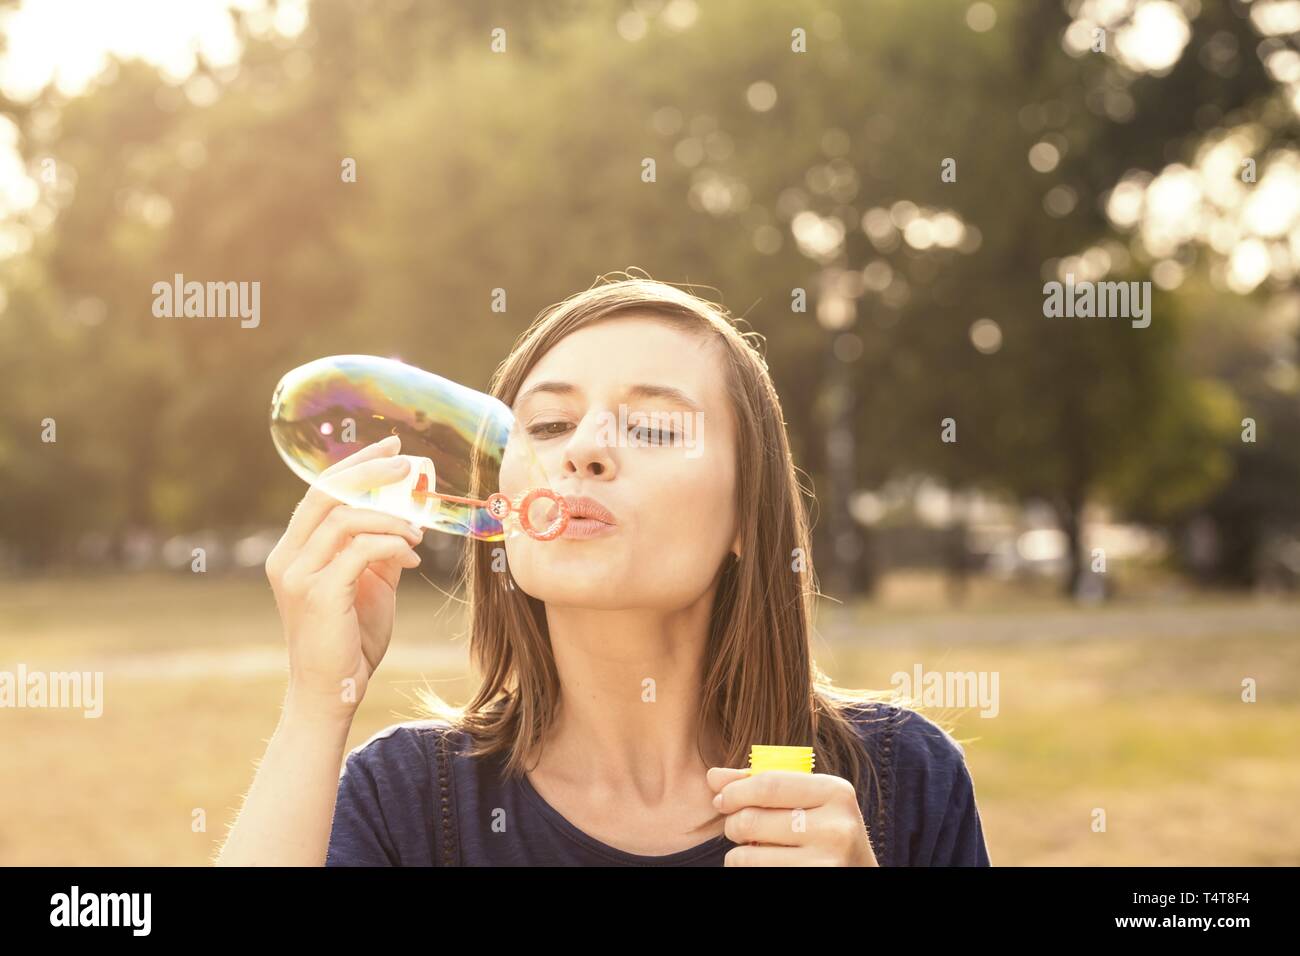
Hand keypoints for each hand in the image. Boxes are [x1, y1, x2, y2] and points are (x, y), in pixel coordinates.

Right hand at [264, 435, 424, 718]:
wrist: (331, 692)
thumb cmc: (350, 639)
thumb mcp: (367, 585)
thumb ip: (376, 550)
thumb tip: (405, 519)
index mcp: (292, 550)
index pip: (320, 491)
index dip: (355, 463)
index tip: (390, 445)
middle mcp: (286, 557)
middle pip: (327, 493)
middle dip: (370, 472)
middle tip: (409, 465)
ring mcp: (298, 576)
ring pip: (346, 519)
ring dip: (391, 518)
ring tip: (419, 531)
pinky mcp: (319, 594)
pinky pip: (360, 550)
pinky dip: (392, 544)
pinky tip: (412, 555)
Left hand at [706, 767, 878, 865]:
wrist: (858, 873)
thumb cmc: (825, 831)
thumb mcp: (806, 800)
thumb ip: (762, 785)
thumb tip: (713, 776)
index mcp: (836, 793)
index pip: (769, 784)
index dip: (735, 791)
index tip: (721, 799)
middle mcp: (836, 828)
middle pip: (752, 819)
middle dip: (733, 824)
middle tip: (736, 827)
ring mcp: (827, 863)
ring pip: (747, 855)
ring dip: (737, 854)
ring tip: (750, 850)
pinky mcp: (814, 883)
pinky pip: (757, 875)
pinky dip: (747, 870)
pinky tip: (763, 865)